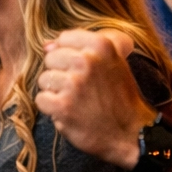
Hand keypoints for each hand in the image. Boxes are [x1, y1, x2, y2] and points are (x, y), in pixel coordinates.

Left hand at [36, 29, 155, 169]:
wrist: (130, 133)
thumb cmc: (120, 96)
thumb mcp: (114, 60)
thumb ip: (84, 44)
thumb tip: (47, 44)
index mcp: (101, 45)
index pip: (64, 39)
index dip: (69, 55)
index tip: (83, 69)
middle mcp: (87, 61)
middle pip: (51, 58)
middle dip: (61, 73)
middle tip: (80, 88)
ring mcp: (74, 84)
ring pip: (44, 79)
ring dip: (56, 92)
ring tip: (75, 100)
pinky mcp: (63, 106)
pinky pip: (41, 99)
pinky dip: (51, 109)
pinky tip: (68, 112)